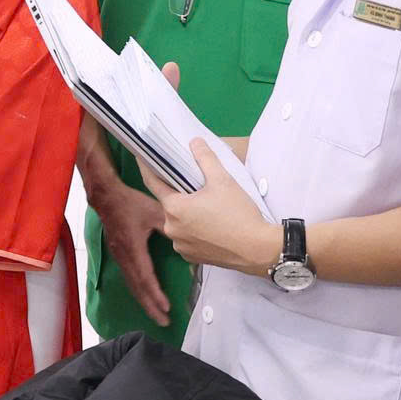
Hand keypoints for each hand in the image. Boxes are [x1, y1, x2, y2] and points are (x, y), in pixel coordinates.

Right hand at [90, 176, 170, 325]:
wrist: (106, 197)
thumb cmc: (130, 203)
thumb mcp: (154, 211)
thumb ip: (170, 226)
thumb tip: (184, 239)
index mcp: (133, 249)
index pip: (145, 278)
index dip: (155, 295)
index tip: (166, 308)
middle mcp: (124, 257)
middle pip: (137, 289)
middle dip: (150, 307)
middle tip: (163, 322)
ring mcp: (119, 257)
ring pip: (132, 285)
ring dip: (144, 301)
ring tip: (156, 314)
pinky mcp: (119, 254)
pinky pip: (129, 278)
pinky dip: (138, 291)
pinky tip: (145, 295)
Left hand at [139, 142, 281, 278]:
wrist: (258, 250)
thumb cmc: (238, 214)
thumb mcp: (223, 180)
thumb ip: (205, 158)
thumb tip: (195, 142)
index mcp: (174, 208)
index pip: (153, 183)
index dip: (148, 168)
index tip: (142, 157)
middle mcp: (171, 229)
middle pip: (170, 204)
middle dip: (179, 193)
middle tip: (195, 185)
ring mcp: (181, 245)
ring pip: (179, 222)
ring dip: (187, 213)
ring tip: (207, 207)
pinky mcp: (192, 257)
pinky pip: (187, 238)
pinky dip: (194, 230)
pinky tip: (210, 225)